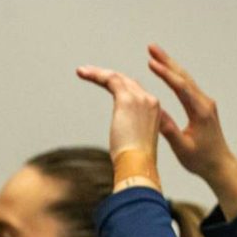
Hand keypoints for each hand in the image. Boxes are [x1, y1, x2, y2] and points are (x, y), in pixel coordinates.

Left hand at [76, 65, 161, 184]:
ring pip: (117, 78)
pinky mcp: (127, 100)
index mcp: (154, 111)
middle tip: (90, 73)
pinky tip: (83, 73)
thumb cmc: (133, 162)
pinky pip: (110, 80)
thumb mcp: (133, 142)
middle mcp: (150, 101)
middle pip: (127, 81)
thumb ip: (129, 131)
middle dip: (108, 76)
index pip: (137, 91)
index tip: (108, 82)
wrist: (138, 165)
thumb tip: (120, 129)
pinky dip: (96, 75)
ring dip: (98, 73)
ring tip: (82, 71)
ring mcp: (140, 99)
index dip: (121, 85)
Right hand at [146, 44, 236, 214]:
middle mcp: (204, 103)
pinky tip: (166, 71)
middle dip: (167, 61)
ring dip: (170, 65)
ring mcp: (204, 103)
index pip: (180, 87)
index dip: (165, 74)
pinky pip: (186, 86)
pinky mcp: (201, 106)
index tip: (150, 62)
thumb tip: (155, 114)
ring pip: (185, 79)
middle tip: (151, 47)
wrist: (220, 164)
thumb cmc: (201, 159)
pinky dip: (174, 76)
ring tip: (154, 54)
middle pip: (183, 77)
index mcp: (199, 111)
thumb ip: (169, 131)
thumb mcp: (183, 148)